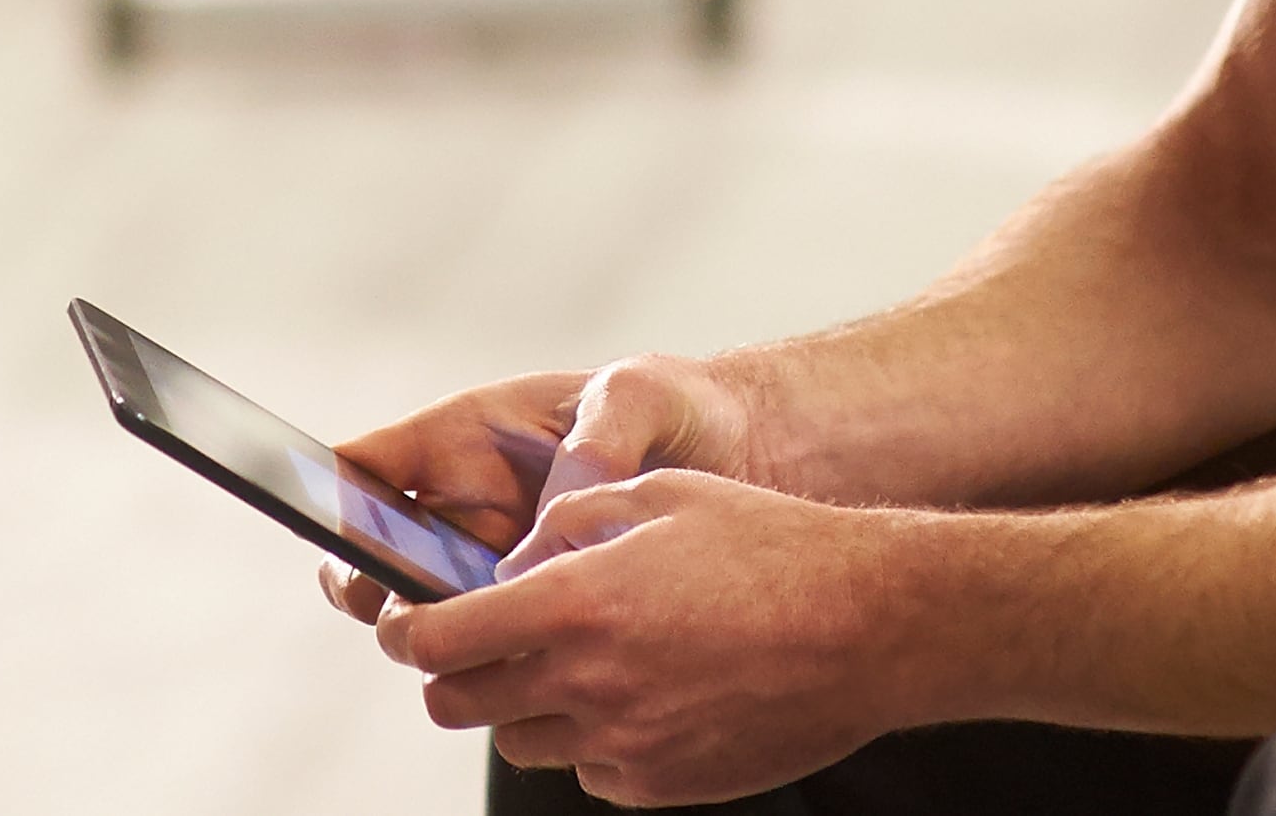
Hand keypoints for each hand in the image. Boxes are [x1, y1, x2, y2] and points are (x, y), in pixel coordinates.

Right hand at [317, 357, 761, 624]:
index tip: (347, 533)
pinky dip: (496, 662)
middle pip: (372, 559)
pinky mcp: (535, 611)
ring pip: (425, 615)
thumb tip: (543, 532)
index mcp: (467, 436)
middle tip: (422, 606)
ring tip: (490, 633)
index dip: (334, 500)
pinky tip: (535, 660)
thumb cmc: (680, 408)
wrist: (747, 460)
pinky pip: (490, 645)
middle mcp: (466, 504)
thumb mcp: (640, 397)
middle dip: (375, 590)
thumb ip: (592, 447)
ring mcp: (494, 563)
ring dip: (438, 634)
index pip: (365, 467)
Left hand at [381, 471, 943, 807]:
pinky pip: (590, 770)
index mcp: (574, 604)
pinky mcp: (661, 784)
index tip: (407, 622)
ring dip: (522, 704)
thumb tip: (515, 561)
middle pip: (459, 703)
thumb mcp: (658, 492)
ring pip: (521, 740)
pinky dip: (590, 738)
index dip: (406, 632)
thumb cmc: (771, 547)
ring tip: (576, 661)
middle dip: (452, 673)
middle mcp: (587, 684)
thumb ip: (569, 521)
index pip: (435, 642)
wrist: (869, 627)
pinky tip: (639, 694)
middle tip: (478, 643)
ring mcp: (624, 743)